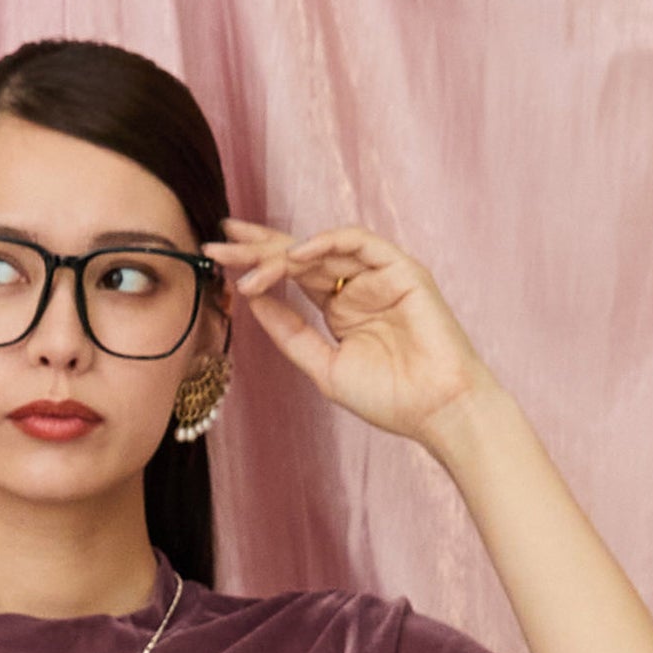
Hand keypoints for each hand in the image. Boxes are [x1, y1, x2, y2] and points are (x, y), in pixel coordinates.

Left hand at [201, 216, 497, 446]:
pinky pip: (359, 243)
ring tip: (245, 264)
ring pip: (322, 248)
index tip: (217, 258)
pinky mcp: (402, 269)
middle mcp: (356, 286)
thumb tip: (252, 302)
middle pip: (299, 255)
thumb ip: (289, 333)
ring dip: (280, 253)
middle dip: (257, 247)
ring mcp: (379, 275)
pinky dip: (326, 243)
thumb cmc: (388, 398)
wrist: (435, 410)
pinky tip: (294, 255)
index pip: (291, 275)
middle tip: (218, 242)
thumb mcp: (323, 367)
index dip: (255, 263)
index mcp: (339, 308)